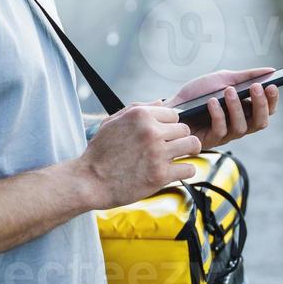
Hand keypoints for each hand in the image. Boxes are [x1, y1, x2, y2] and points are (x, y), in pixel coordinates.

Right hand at [78, 101, 201, 208]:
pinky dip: (186, 171)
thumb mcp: (113, 122)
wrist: (90, 181)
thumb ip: (138, 108)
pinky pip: (189, 168)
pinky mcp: (160, 175)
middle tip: (170, 147)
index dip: (170, 125)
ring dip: (188, 152)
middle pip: (185, 129)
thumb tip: (161, 102)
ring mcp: (157, 153)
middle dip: (179, 138)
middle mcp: (151, 131)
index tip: (164, 135)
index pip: (174, 114)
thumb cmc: (99, 152)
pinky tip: (175, 172)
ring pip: (192, 145)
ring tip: (178, 157)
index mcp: (140, 115)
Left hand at [164, 67, 278, 148]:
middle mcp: (239, 125)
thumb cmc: (198, 93)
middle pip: (260, 123)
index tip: (272, 85)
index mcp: (245, 111)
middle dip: (260, 105)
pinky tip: (212, 102)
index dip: (272, 100)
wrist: (172, 105)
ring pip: (241, 128)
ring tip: (228, 91)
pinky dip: (218, 115)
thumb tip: (271, 70)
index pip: (267, 111)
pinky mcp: (210, 141)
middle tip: (256, 88)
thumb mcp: (222, 78)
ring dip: (236, 107)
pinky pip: (220, 131)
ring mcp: (225, 134)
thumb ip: (246, 76)